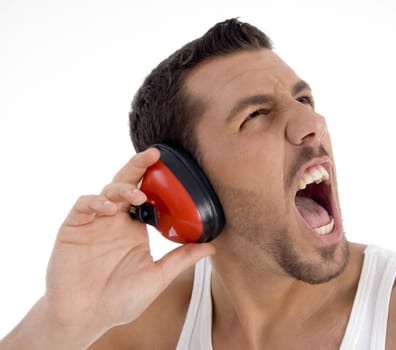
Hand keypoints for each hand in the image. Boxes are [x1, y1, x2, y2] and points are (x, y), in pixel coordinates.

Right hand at [44, 148, 214, 336]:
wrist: (85, 317)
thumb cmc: (119, 300)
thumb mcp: (157, 278)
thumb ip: (181, 259)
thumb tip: (212, 247)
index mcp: (135, 228)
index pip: (147, 196)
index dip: (158, 183)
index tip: (176, 171)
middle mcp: (116, 220)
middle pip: (127, 184)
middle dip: (139, 166)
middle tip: (154, 153)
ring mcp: (95, 222)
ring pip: (107, 190)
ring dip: (122, 188)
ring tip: (137, 195)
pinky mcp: (74, 227)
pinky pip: (84, 205)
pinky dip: (95, 202)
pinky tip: (108, 209)